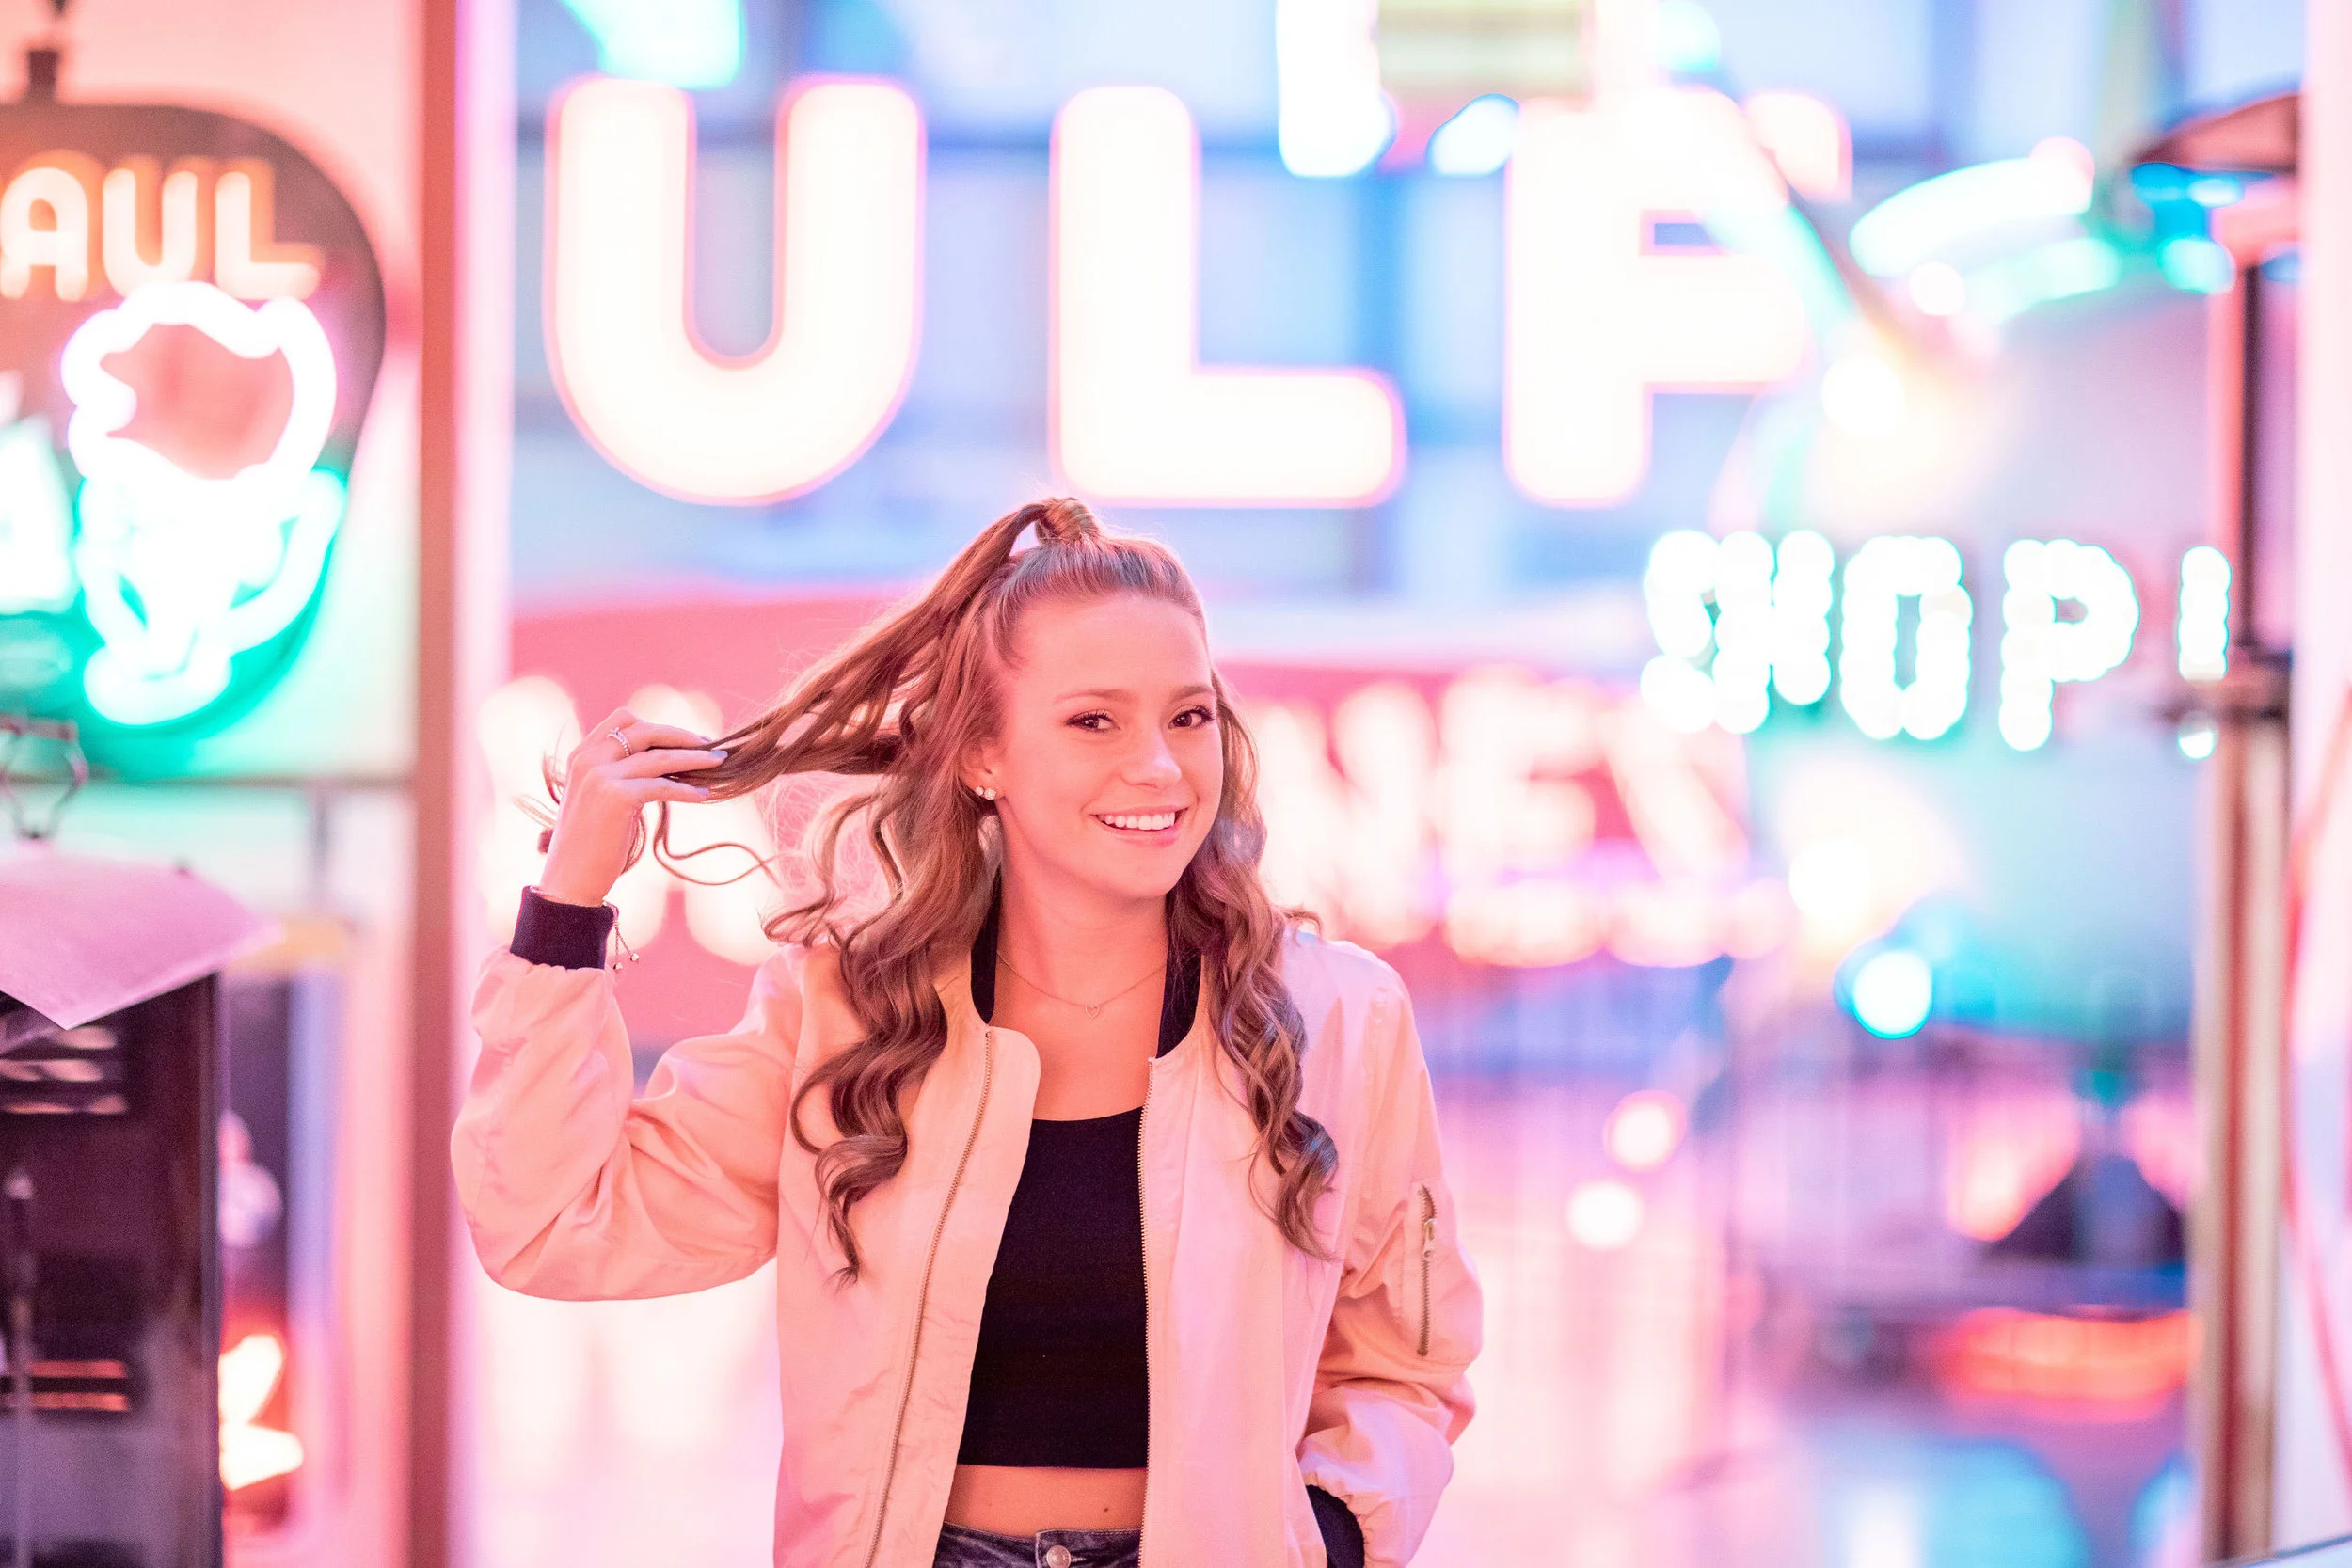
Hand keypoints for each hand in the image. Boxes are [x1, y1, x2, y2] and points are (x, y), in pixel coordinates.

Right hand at [535, 707, 730, 906]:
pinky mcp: (616, 797)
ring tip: (719, 763)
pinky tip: (705, 796)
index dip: (658, 726)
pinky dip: (688, 790)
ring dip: (695, 759)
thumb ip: (617, 773)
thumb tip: (663, 762)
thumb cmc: (588, 844)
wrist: (568, 880)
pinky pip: (663, 786)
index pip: (623, 719)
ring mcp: (600, 776)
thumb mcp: (596, 798)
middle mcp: (588, 759)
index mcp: (581, 755)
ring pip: (659, 757)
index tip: (685, 738)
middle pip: (645, 730)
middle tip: (711, 746)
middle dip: (682, 736)